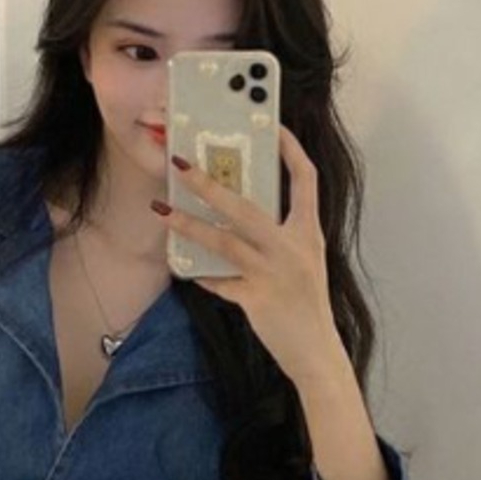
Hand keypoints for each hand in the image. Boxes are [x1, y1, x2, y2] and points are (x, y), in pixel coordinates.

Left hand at [155, 124, 345, 387]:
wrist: (317, 352)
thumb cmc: (309, 307)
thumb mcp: (305, 263)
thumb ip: (281, 238)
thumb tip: (243, 217)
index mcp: (308, 233)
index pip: (306, 179)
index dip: (290, 149)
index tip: (271, 127)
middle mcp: (292, 248)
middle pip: (245, 205)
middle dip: (209, 183)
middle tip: (181, 163)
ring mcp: (273, 273)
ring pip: (223, 240)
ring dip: (189, 224)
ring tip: (162, 210)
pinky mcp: (256, 299)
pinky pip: (219, 281)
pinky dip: (201, 275)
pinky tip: (184, 269)